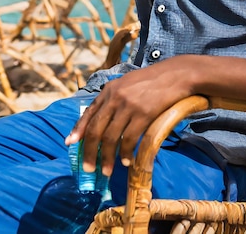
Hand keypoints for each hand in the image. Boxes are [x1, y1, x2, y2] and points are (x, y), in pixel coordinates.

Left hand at [65, 58, 193, 176]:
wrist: (175, 75)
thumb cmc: (152, 80)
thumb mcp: (127, 83)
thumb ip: (114, 98)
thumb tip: (103, 119)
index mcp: (109, 90)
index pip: (89, 113)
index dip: (78, 130)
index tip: (70, 144)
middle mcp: (115, 97)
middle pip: (95, 129)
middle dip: (89, 151)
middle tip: (89, 168)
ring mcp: (128, 106)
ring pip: (110, 138)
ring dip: (106, 158)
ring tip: (106, 170)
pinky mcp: (143, 114)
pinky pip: (129, 139)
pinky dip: (125, 153)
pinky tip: (126, 160)